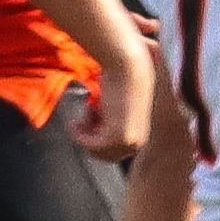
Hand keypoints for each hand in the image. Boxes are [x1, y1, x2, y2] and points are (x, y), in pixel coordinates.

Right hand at [68, 53, 151, 170]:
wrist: (128, 64)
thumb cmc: (122, 77)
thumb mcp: (117, 104)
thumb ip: (111, 119)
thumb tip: (96, 124)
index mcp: (141, 135)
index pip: (113, 152)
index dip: (95, 139)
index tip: (85, 122)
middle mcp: (139, 142)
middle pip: (103, 156)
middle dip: (88, 138)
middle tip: (78, 121)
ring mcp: (130, 142)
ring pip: (96, 152)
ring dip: (84, 134)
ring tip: (85, 112)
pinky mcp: (119, 137)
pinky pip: (91, 146)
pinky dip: (80, 134)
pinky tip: (78, 119)